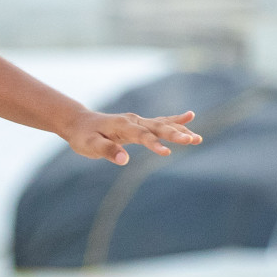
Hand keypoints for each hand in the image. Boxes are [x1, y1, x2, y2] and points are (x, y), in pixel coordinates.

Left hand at [61, 109, 201, 165]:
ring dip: (180, 130)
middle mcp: (132, 121)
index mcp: (121, 126)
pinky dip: (174, 120)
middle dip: (174, 134)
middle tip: (193, 140)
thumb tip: (125, 160)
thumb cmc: (83, 135)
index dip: (153, 143)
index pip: (141, 135)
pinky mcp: (139, 124)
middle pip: (156, 127)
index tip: (167, 152)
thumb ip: (107, 150)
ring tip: (197, 138)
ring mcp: (137, 121)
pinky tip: (190, 116)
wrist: (79, 122)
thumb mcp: (89, 145)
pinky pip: (159, 121)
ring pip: (162, 124)